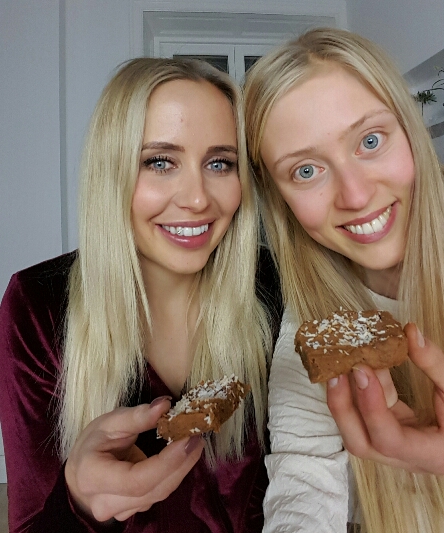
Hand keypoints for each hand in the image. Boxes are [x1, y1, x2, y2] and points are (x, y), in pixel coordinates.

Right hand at [65, 397, 204, 521]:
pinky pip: (159, 493)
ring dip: (182, 467)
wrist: (81, 472)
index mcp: (93, 477)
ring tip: (195, 441)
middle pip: (154, 489)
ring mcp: (120, 511)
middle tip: (197, 435)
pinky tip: (183, 455)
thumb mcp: (109, 422)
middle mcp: (106, 502)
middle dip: (181, 463)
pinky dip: (174, 473)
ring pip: (160, 493)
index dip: (167, 462)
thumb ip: (137, 416)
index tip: (187, 438)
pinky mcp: (134, 511)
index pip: (137, 479)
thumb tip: (165, 406)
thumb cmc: (93, 444)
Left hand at [326, 323, 443, 473]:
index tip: (362, 370)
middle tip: (336, 370)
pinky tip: (361, 363)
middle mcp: (404, 457)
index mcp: (429, 454)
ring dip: (346, 395)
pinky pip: (365, 412)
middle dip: (342, 406)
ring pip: (357, 428)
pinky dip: (361, 388)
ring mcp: (392, 446)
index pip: (389, 440)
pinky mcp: (387, 430)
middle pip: (359, 443)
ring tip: (341, 362)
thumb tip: (410, 332)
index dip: (371, 407)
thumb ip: (435, 365)